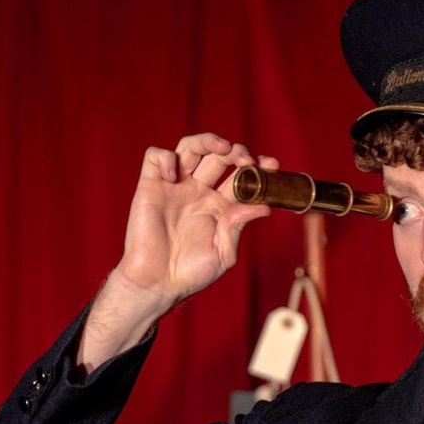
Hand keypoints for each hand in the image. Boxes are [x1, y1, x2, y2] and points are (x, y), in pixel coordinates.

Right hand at [77, 133, 277, 370]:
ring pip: (191, 147)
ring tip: (223, 148)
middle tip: (247, 160)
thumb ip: (238, 226)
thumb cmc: (190, 273)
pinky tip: (175, 175)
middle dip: (237, 151)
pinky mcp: (151, 186)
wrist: (158, 282)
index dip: (257, 167)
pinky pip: (156, 157)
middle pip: (219, 156)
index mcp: (219, 205)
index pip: (241, 177)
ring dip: (208, 140)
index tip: (272, 165)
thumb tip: (263, 206)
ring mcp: (175, 186)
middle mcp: (199, 191)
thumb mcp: (224, 253)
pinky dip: (166, 158)